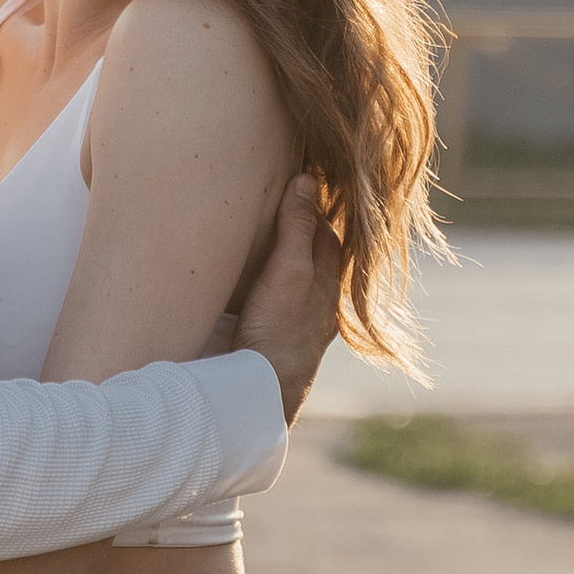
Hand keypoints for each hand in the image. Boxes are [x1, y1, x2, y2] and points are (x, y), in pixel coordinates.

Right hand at [232, 175, 348, 423]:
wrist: (259, 393)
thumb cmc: (280, 331)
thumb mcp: (290, 271)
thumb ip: (297, 228)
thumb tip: (307, 181)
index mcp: (327, 285)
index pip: (326, 236)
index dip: (315, 210)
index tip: (300, 184)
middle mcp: (315, 306)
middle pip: (314, 260)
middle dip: (303, 234)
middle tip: (282, 204)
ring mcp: (292, 326)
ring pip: (295, 284)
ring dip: (282, 261)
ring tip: (264, 237)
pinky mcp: (267, 340)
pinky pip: (271, 304)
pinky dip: (262, 286)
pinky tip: (246, 283)